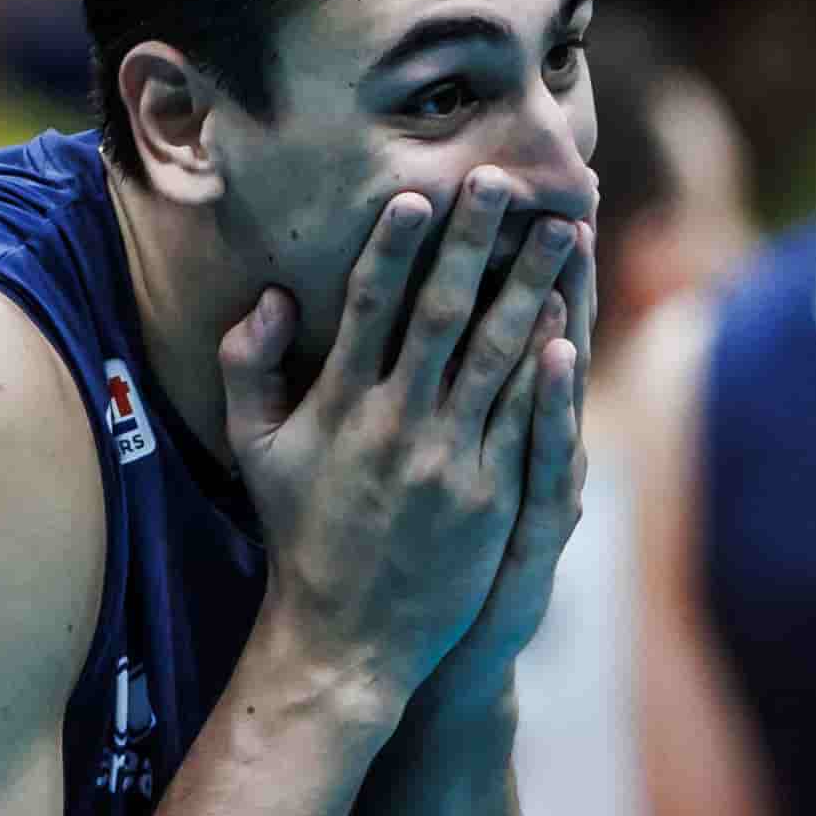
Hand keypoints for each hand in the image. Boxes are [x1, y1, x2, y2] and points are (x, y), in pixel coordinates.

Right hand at [222, 172, 583, 715]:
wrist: (346, 633)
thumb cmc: (299, 533)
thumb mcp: (254, 449)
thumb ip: (249, 367)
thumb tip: (269, 296)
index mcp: (336, 406)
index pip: (367, 308)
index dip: (393, 249)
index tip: (416, 196)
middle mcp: (393, 423)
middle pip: (441, 315)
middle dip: (472, 244)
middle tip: (501, 182)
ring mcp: (446, 458)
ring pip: (495, 356)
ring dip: (529, 287)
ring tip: (559, 233)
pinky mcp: (489, 493)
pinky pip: (523, 416)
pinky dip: (545, 366)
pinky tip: (567, 319)